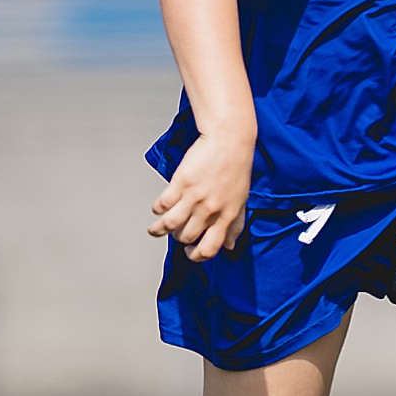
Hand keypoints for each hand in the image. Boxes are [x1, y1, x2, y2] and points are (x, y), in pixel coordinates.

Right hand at [147, 130, 253, 260]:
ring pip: (169, 225)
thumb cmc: (236, 167)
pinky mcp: (180, 183)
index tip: (190, 252)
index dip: (197, 256)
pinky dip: (157, 209)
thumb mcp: (241, 200)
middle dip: (179, 238)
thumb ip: (235, 225)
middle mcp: (210, 210)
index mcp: (227, 216)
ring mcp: (194, 197)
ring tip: (155, 229)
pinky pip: (162, 204)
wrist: (229, 140)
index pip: (210, 248)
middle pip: (186, 237)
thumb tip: (229, 246)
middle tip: (176, 232)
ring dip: (158, 230)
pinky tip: (159, 208)